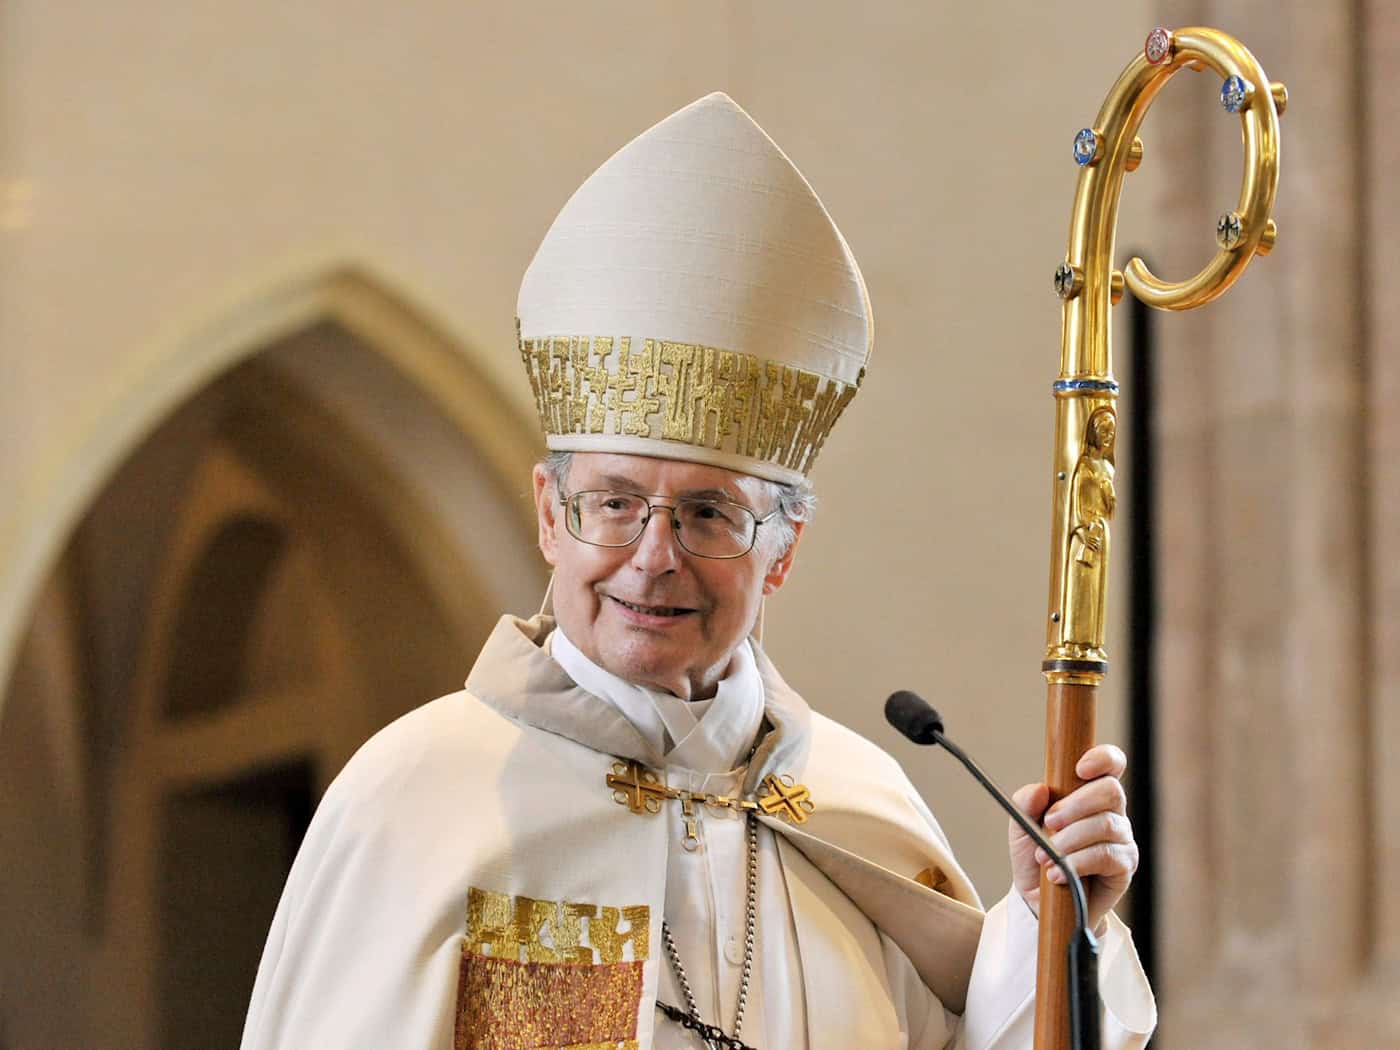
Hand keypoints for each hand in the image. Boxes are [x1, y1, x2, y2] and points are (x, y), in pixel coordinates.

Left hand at [1007, 744, 1137, 929]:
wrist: (1038, 900)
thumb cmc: (1035, 855)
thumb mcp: (1021, 827)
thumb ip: (1025, 804)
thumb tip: (1040, 790)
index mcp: (1089, 793)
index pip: (1111, 763)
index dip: (1102, 758)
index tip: (1079, 769)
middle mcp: (1112, 812)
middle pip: (1111, 790)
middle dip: (1075, 805)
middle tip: (1049, 822)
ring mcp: (1121, 839)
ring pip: (1105, 824)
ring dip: (1069, 839)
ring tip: (1044, 857)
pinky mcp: (1124, 867)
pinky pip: (1106, 855)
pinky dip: (1076, 862)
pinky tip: (1056, 874)